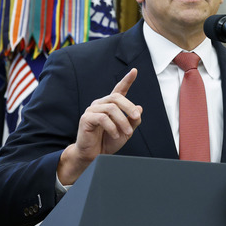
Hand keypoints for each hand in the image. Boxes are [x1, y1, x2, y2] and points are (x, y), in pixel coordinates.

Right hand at [58, 69, 142, 184]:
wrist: (95, 155)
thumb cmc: (109, 141)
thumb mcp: (126, 131)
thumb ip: (133, 120)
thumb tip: (139, 109)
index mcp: (111, 105)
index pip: (119, 89)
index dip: (127, 80)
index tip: (134, 71)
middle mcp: (101, 104)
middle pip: (117, 97)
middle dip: (129, 107)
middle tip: (136, 118)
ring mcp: (92, 110)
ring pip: (112, 108)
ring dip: (122, 121)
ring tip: (127, 133)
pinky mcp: (86, 118)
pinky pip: (103, 118)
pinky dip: (112, 127)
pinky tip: (115, 135)